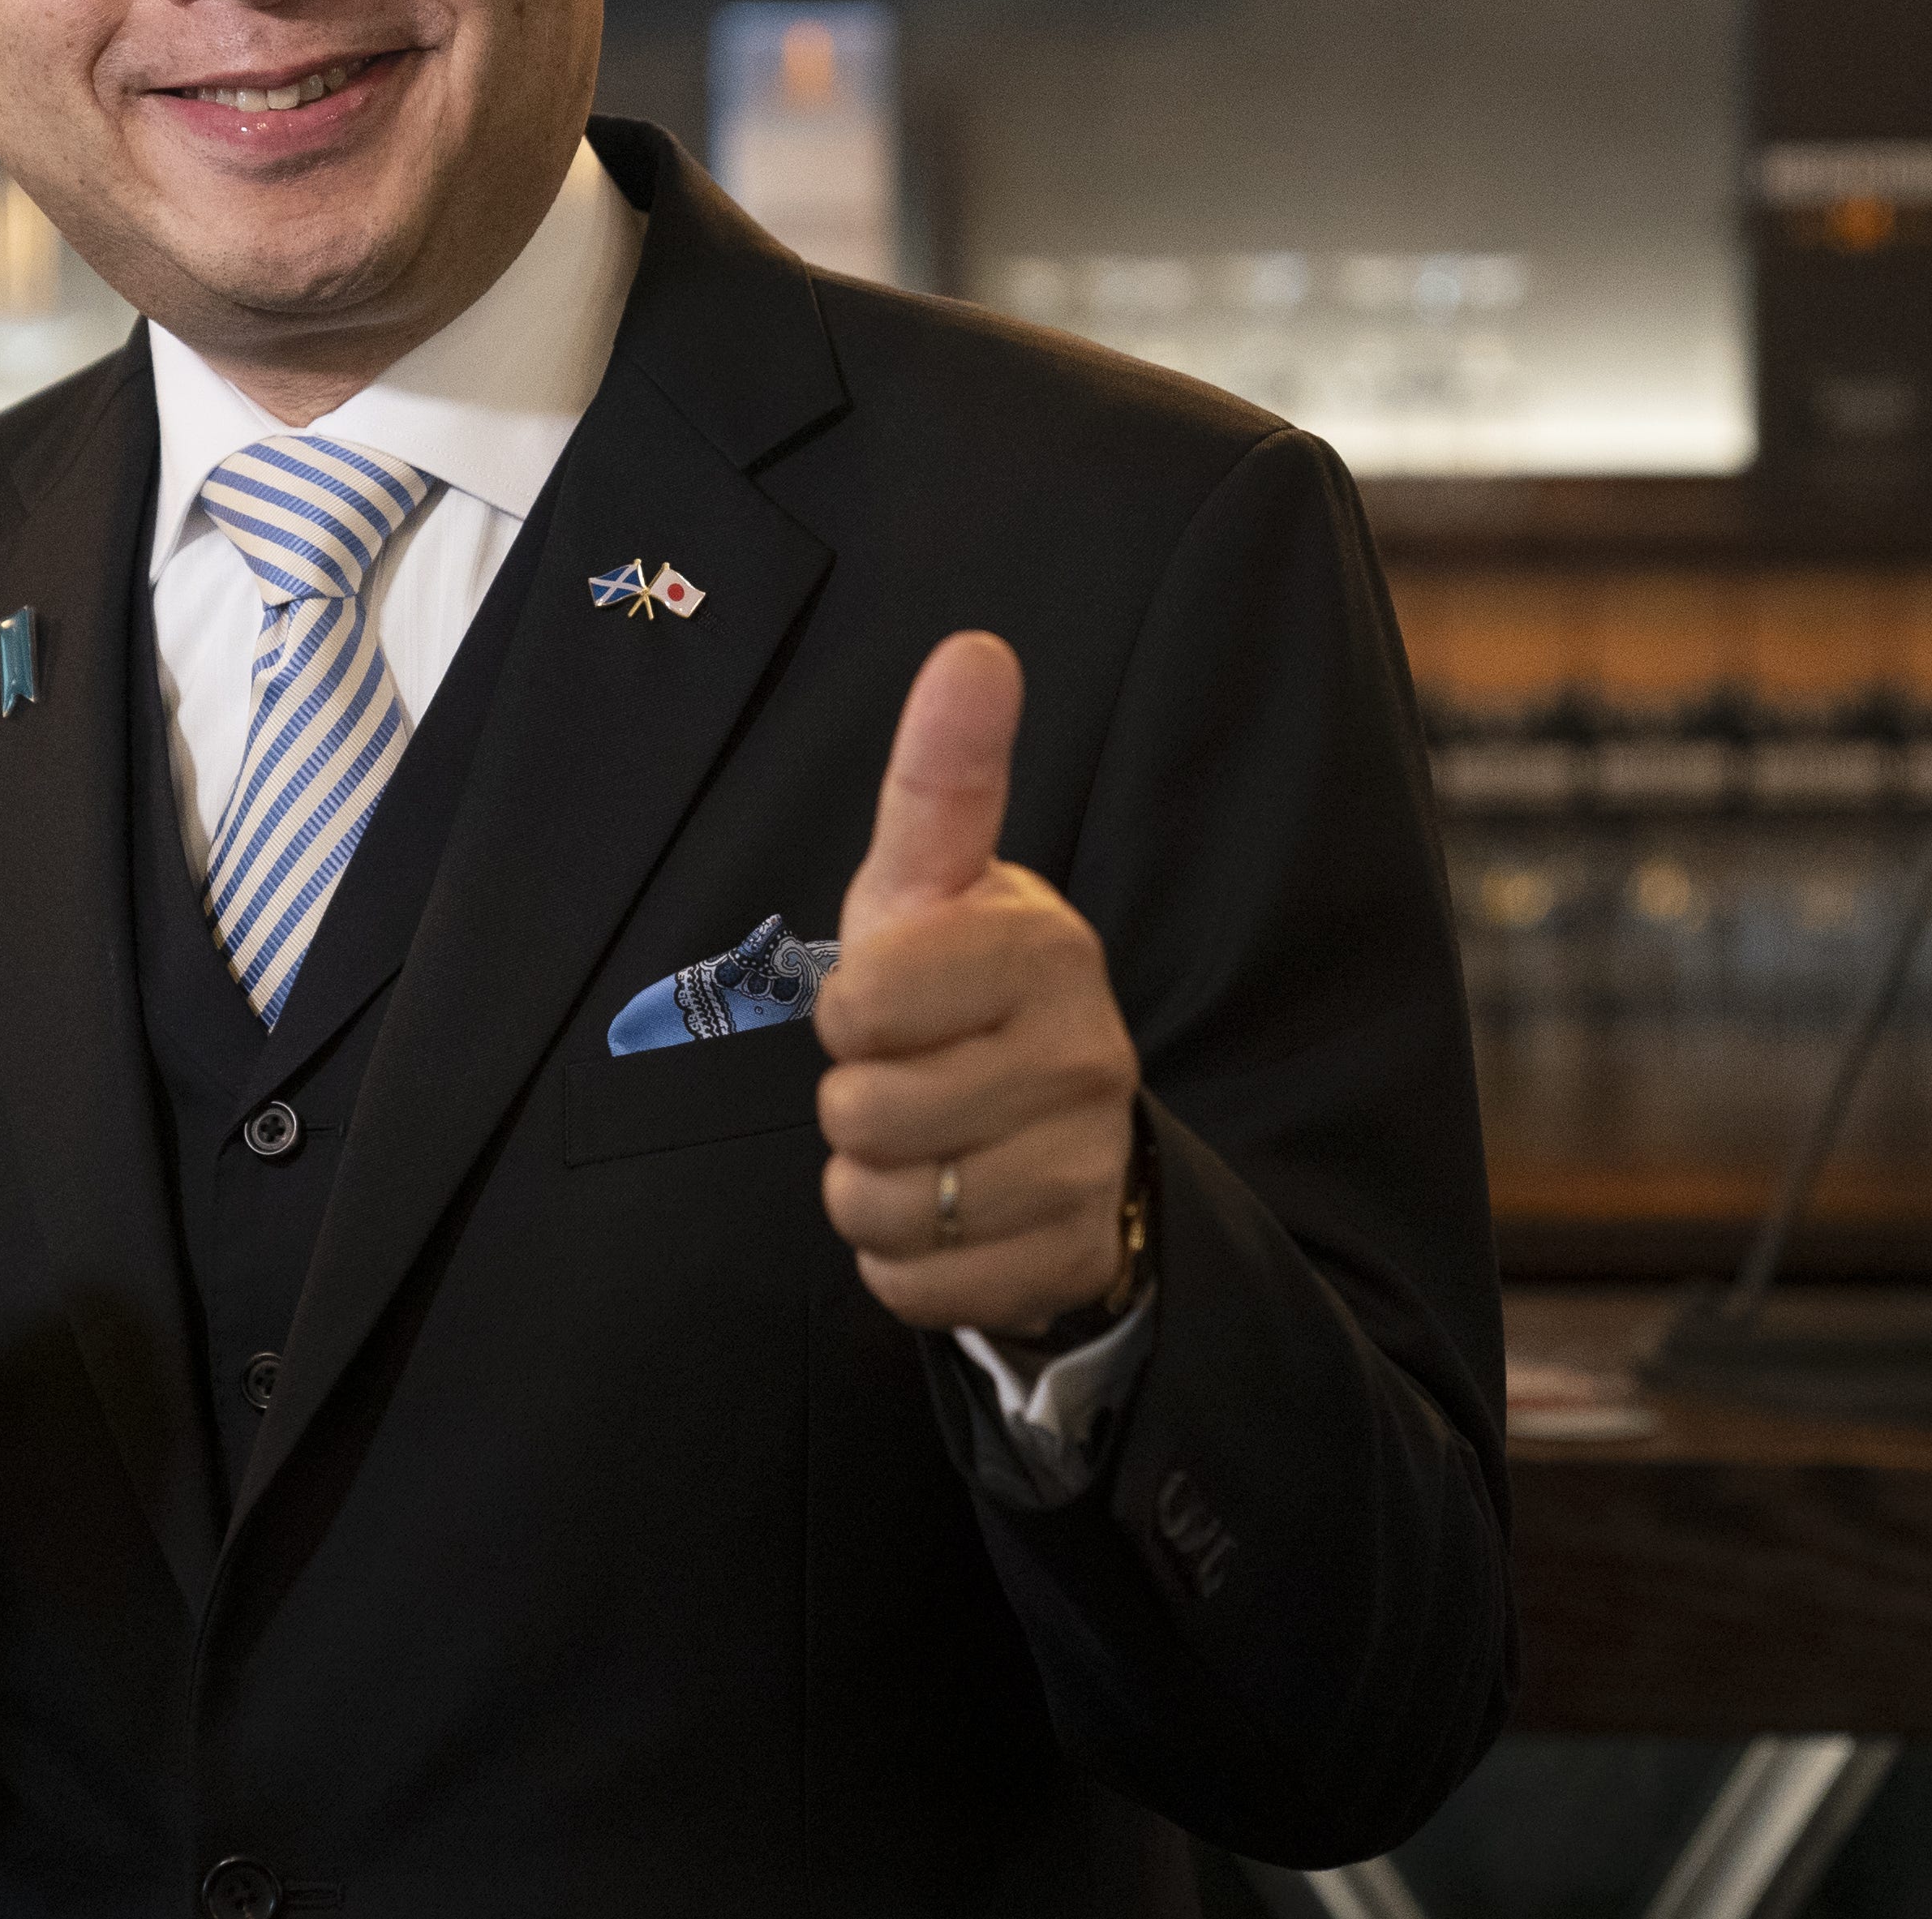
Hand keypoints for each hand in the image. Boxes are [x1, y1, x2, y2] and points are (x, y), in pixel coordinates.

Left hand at [813, 631, 1142, 1340]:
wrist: (1056, 1128)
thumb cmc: (960, 986)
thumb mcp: (932, 883)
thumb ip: (943, 778)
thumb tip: (974, 647)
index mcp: (1044, 950)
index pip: (863, 1001)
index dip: (846, 1008)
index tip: (887, 996)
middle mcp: (1085, 1056)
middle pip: (863, 1111)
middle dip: (854, 1101)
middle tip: (909, 1075)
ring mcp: (1085, 1166)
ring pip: (881, 1204)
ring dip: (869, 1184)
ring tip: (923, 1141)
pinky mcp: (1067, 1263)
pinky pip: (913, 1284)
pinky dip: (901, 1261)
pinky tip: (946, 1213)